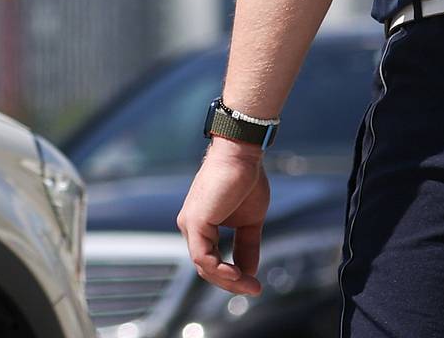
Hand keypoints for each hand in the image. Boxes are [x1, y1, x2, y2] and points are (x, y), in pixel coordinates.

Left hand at [176, 139, 270, 294]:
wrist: (243, 153)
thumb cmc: (246, 179)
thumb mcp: (250, 221)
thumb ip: (247, 246)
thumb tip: (250, 273)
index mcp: (202, 226)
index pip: (212, 261)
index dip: (232, 277)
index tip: (253, 285)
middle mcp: (191, 227)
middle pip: (207, 268)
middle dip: (231, 283)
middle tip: (253, 289)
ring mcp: (190, 224)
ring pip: (204, 266)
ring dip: (228, 280)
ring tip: (249, 284)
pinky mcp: (195, 221)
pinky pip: (203, 257)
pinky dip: (220, 270)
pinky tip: (238, 274)